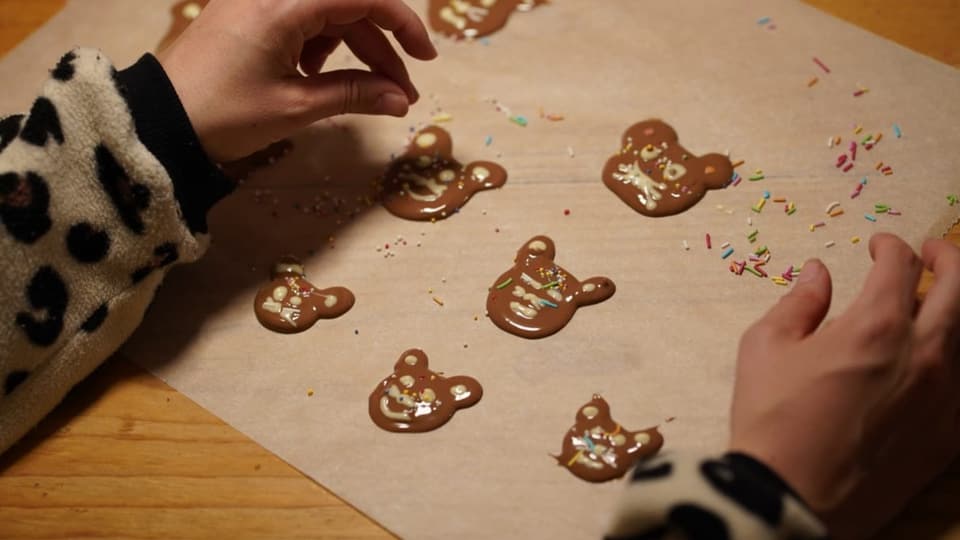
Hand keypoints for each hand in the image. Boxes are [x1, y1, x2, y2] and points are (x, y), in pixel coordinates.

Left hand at [156, 0, 436, 161]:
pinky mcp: (248, 14)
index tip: (425, 58)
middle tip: (402, 94)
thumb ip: (354, 95)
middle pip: (347, 6)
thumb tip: (400, 100)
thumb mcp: (294, 107)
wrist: (158, 123)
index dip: (402, 23)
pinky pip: (302, 19)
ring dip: (354, 50)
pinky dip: (322, 46)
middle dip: (380, 49)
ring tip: (364, 94)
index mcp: (284, 4)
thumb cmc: (223, 114)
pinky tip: (318, 76)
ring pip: (328, 14)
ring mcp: (258, 1)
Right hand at [729, 233, 959, 537]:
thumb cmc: (771, 418)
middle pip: (959, 287)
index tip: (878, 246)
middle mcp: (924, 354)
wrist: (792, 495)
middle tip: (931, 254)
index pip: (901, 265)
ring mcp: (944, 397)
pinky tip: (937, 358)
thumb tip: (817, 274)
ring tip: (935, 303)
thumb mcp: (765, 347)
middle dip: (947, 259)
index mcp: (875, 326)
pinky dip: (955, 356)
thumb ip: (798, 303)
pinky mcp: (948, 435)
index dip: (891, 246)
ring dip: (954, 308)